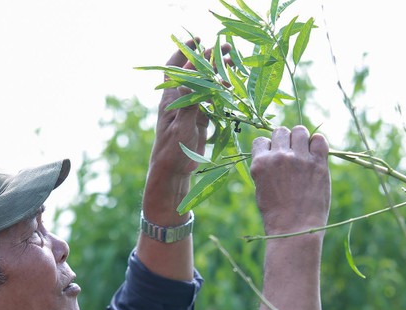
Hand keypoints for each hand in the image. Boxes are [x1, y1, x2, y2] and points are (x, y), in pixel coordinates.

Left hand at [149, 39, 229, 175]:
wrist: (173, 172)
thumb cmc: (171, 152)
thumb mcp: (180, 128)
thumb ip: (186, 105)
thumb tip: (187, 81)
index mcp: (171, 99)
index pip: (180, 69)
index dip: (188, 53)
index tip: (201, 40)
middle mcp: (180, 99)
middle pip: (195, 72)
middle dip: (209, 58)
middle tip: (228, 47)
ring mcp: (191, 108)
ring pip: (205, 84)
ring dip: (218, 72)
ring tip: (234, 62)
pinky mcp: (200, 118)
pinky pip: (212, 100)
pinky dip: (222, 91)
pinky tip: (233, 86)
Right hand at [250, 126, 330, 234]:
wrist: (295, 229)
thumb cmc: (276, 214)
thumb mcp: (261, 188)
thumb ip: (265, 168)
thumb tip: (272, 153)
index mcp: (260, 164)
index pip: (261, 140)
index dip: (268, 147)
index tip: (273, 157)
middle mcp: (278, 157)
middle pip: (280, 131)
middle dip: (284, 140)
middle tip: (290, 155)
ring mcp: (299, 158)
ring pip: (299, 130)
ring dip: (301, 138)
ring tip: (303, 152)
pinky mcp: (318, 163)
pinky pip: (319, 139)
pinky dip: (317, 143)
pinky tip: (315, 154)